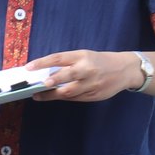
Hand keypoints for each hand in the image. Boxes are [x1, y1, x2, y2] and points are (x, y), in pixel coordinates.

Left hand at [27, 50, 144, 102]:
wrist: (124, 70)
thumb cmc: (100, 61)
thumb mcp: (85, 56)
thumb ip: (68, 63)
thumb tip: (46, 72)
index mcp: (82, 56)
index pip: (59, 58)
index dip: (43, 62)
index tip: (29, 67)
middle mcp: (87, 70)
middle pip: (66, 76)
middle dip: (52, 81)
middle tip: (39, 86)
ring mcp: (91, 84)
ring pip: (69, 92)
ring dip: (52, 95)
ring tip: (39, 95)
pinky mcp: (95, 95)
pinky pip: (76, 98)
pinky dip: (65, 97)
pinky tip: (56, 96)